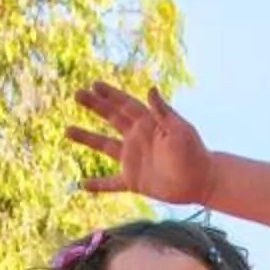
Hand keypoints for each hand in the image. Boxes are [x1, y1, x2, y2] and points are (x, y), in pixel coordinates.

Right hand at [68, 82, 212, 202]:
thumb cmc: (194, 153)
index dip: (110, 95)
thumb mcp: (179, 130)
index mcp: (149, 124)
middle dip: (94, 106)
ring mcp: (134, 159)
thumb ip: (163, 112)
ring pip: (104, 146)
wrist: (201, 182)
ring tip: (68, 130)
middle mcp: (137, 138)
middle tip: (76, 94)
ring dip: (87, 138)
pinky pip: (111, 183)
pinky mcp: (134, 180)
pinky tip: (82, 185)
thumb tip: (150, 89)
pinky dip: (98, 185)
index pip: (125, 105)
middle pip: (111, 119)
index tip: (94, 84)